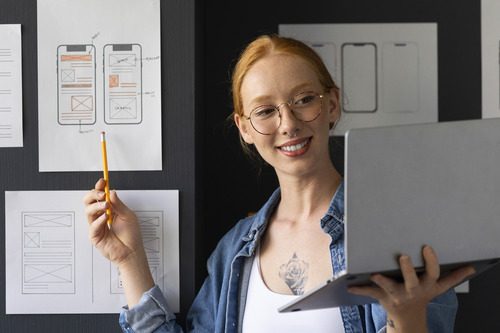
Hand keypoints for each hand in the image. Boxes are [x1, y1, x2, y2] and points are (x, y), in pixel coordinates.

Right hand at [83, 178, 143, 264]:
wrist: (132, 251)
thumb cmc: (131, 235)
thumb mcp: (128, 215)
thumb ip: (118, 204)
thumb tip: (111, 192)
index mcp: (110, 209)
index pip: (100, 196)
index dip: (100, 188)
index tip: (103, 181)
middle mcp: (101, 216)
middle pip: (89, 201)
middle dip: (94, 195)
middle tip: (102, 194)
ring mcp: (97, 225)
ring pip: (88, 211)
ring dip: (97, 206)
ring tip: (106, 206)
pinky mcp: (95, 236)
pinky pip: (92, 226)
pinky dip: (99, 220)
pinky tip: (105, 219)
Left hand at [348, 245, 474, 331]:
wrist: (409, 316)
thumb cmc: (422, 294)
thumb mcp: (438, 287)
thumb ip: (453, 276)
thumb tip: (471, 267)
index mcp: (426, 285)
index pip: (433, 273)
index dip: (431, 261)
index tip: (426, 247)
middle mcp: (412, 290)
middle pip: (412, 280)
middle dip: (407, 270)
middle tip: (403, 256)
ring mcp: (397, 294)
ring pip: (390, 287)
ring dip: (382, 281)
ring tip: (374, 274)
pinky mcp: (383, 297)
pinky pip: (370, 293)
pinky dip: (359, 289)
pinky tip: (349, 286)